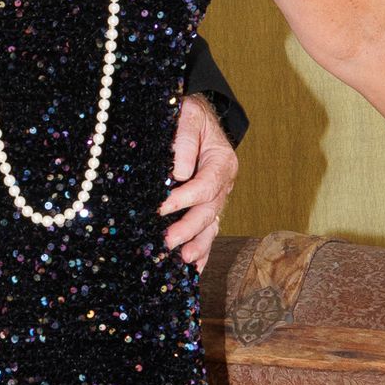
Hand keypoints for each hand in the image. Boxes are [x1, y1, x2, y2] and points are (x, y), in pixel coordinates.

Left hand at [159, 93, 238, 268]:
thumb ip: (185, 139)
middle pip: (209, 211)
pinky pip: (207, 231)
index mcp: (222, 162)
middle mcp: (223, 184)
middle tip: (167, 241)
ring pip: (211, 226)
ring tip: (182, 261)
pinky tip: (191, 269)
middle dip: (188, 229)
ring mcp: (216, 198)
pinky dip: (201, 250)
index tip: (161, 207)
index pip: (206, 186)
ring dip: (197, 245)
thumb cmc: (189, 115)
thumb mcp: (188, 116)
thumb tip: (179, 172)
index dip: (184, 199)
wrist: (194, 118)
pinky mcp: (205, 207)